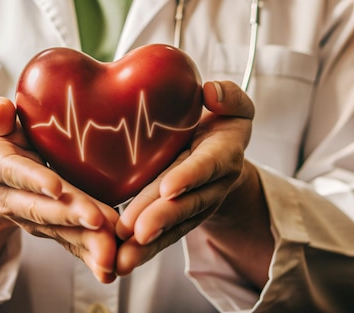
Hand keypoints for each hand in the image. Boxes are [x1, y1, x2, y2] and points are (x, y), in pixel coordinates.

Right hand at [0, 97, 119, 288]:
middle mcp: (11, 199)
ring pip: (59, 231)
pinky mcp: (51, 229)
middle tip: (98, 221)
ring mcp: (31, 218)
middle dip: (69, 216)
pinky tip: (109, 266)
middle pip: (41, 209)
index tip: (57, 188)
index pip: (17, 174)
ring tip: (110, 250)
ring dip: (85, 241)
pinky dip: (89, 255)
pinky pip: (70, 243)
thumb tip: (3, 112)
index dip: (35, 181)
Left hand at [114, 81, 255, 275]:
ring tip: (123, 257)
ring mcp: (195, 205)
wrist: (220, 152)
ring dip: (148, 243)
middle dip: (162, 218)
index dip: (190, 176)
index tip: (168, 188)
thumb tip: (211, 93)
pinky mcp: (178, 218)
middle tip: (137, 232)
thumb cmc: (221, 122)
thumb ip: (229, 96)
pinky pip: (161, 235)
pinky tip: (119, 261)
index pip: (207, 164)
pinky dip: (141, 249)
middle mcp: (211, 185)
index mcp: (223, 153)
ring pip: (172, 225)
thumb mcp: (234, 105)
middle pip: (186, 203)